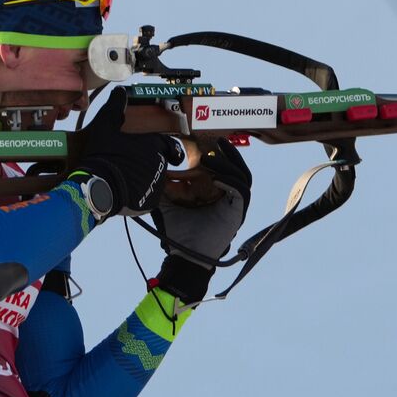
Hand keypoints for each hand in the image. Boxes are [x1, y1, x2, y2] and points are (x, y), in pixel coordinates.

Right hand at [77, 87, 181, 217]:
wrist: (97, 187)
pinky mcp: (151, 202)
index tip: (167, 151)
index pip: (170, 145)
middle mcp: (160, 165)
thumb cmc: (103, 154)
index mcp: (153, 146)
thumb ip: (114, 108)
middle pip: (159, 163)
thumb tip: (120, 91)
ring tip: (124, 178)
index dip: (168, 148)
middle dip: (148, 162)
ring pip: (154, 180)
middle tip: (130, 163)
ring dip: (144, 178)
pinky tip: (125, 190)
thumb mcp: (105, 127)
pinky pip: (149, 196)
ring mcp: (156, 184)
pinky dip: (140, 194)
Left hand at [152, 140, 251, 302]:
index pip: (227, 169)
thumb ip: (165, 187)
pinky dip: (231, 181)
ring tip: (211, 158)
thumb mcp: (169, 202)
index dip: (223, 154)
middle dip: (230, 155)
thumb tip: (154, 169)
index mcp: (218, 195)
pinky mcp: (237, 213)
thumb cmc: (179, 232)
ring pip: (242, 177)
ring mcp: (236, 206)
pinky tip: (216, 176)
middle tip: (218, 142)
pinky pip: (241, 192)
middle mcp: (230, 199)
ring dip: (228, 165)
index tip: (211, 141)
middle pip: (239, 169)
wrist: (184, 254)